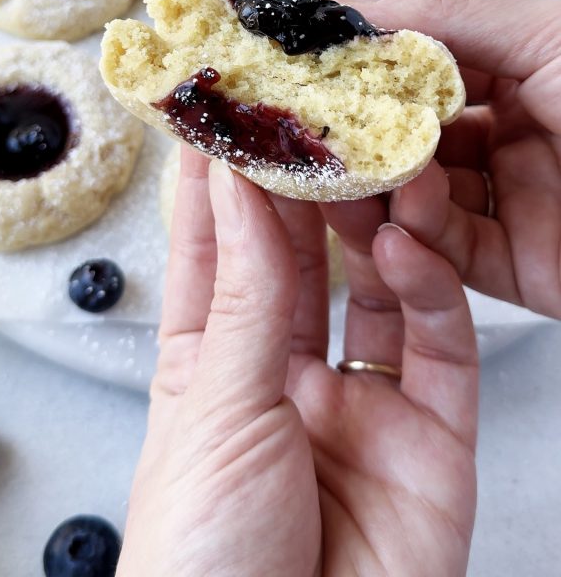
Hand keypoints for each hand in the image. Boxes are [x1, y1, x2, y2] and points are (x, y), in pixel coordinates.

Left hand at [117, 147, 477, 576]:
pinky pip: (438, 343)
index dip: (219, 183)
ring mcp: (362, 402)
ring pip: (376, 286)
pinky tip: (406, 243)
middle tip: (309, 113)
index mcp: (213, 370)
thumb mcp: (215, 412)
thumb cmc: (206, 565)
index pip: (216, 252)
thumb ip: (243, 296)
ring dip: (376, 219)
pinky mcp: (430, 435)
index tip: (222, 112)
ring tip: (370, 154)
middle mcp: (289, 376)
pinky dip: (429, 287)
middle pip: (299, 258)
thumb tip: (241, 190)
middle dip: (304, 186)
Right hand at [315, 0, 560, 319]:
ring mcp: (515, 204)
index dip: (358, 64)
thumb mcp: (541, 38)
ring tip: (332, 182)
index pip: (417, 66)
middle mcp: (510, 134)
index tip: (296, 63)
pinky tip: (395, 225)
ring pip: (419, 200)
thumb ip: (439, 15)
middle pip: (410, 137)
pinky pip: (453, 257)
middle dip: (355, 135)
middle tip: (291, 133)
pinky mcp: (521, 271)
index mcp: (518, 71)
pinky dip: (418, 242)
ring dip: (379, 191)